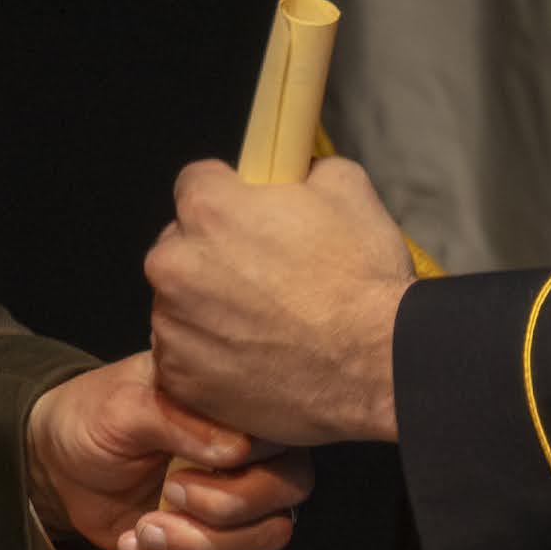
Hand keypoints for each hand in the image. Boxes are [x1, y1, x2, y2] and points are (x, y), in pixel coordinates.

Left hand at [25, 354, 313, 549]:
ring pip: (268, 538)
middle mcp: (256, 451)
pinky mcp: (219, 540)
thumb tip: (240, 449)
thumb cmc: (96, 417)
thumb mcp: (126, 406)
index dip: (245, 466)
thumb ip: (181, 421)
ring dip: (201, 546)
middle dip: (224, 509)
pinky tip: (134, 542)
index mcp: (241, 405)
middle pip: (288, 494)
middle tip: (169, 494)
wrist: (59, 463)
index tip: (178, 471)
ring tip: (143, 530)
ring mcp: (242, 500)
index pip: (285, 439)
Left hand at [143, 156, 412, 448]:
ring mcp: (172, 327)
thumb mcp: (347, 188)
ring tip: (266, 325)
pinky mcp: (180, 379)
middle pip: (180, 246)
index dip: (229, 198)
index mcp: (208, 210)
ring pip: (180, 304)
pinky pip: (184, 357)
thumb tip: (292, 173)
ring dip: (209, 309)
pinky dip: (210, 357)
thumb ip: (302, 170)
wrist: (378, 367)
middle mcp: (175, 265)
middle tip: (266, 279)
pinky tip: (255, 360)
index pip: (196, 183)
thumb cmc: (363, 278)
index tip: (250, 218)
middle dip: (213, 256)